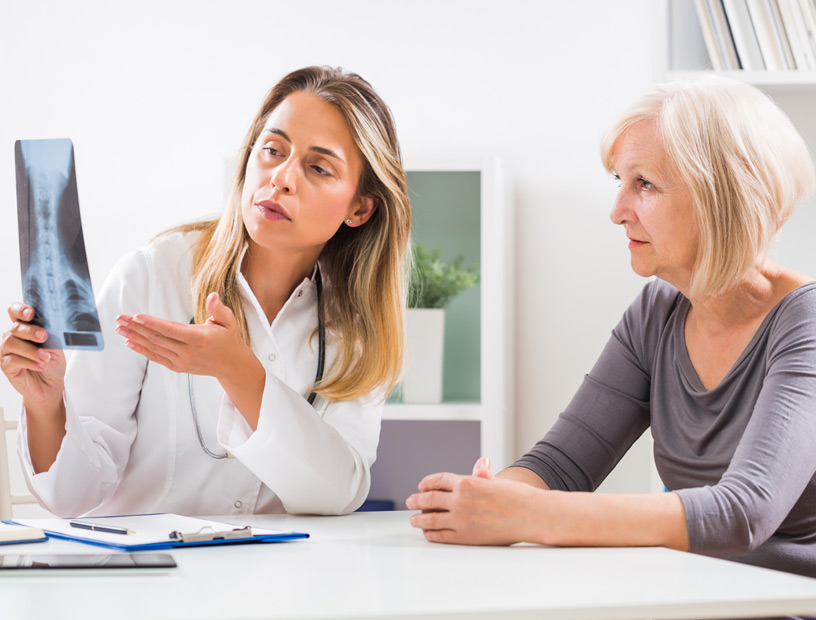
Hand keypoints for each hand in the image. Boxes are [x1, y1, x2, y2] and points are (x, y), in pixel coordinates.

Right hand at [1, 303, 65, 404]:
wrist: (51, 385)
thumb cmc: (52, 362)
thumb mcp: (56, 347)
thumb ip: (50, 336)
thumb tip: (51, 327)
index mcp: (24, 327)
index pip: (16, 312)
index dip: (20, 309)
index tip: (30, 313)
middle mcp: (12, 336)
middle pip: (15, 327)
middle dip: (30, 330)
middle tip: (44, 336)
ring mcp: (6, 351)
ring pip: (11, 343)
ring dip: (31, 350)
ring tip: (46, 357)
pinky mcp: (6, 365)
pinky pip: (12, 360)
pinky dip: (29, 362)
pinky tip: (41, 365)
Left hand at [115, 292, 253, 378]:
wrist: (231, 365)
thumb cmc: (229, 339)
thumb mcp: (229, 321)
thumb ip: (219, 309)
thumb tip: (212, 295)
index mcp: (200, 339)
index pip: (171, 330)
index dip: (153, 323)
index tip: (137, 316)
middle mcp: (189, 352)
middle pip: (158, 338)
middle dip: (137, 328)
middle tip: (120, 318)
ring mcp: (182, 361)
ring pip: (154, 347)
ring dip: (135, 337)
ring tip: (120, 328)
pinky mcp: (178, 367)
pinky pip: (157, 358)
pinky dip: (142, 350)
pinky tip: (130, 342)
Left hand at [405, 457, 541, 545]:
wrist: (531, 515)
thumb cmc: (517, 496)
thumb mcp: (496, 481)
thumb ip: (482, 476)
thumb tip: (480, 465)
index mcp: (467, 481)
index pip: (438, 480)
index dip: (426, 483)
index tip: (421, 486)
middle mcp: (460, 499)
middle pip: (429, 499)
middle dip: (417, 500)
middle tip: (410, 501)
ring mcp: (461, 518)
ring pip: (430, 518)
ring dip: (419, 518)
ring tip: (413, 519)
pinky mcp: (465, 536)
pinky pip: (440, 535)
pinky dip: (431, 533)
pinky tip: (427, 532)